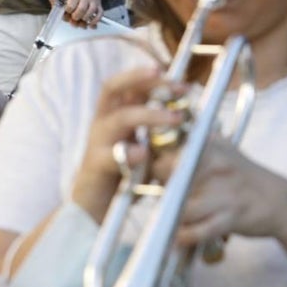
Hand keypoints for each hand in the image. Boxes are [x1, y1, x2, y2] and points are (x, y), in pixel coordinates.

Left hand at [50, 0, 103, 27]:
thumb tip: (53, 7)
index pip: (71, 5)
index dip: (68, 11)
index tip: (66, 12)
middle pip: (81, 10)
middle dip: (76, 17)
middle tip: (73, 18)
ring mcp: (93, 2)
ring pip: (91, 13)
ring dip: (84, 20)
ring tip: (80, 20)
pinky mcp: (99, 6)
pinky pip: (99, 15)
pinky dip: (94, 21)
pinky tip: (89, 24)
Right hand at [70, 65, 184, 221]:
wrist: (93, 207)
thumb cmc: (125, 173)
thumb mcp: (148, 147)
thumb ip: (163, 133)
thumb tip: (193, 120)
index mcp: (116, 115)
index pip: (131, 86)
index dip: (155, 79)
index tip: (184, 83)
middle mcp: (104, 123)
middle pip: (113, 88)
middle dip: (142, 80)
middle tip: (173, 83)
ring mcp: (97, 142)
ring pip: (120, 118)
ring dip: (150, 114)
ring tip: (176, 119)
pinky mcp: (95, 165)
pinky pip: (110, 155)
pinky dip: (129, 153)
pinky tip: (144, 154)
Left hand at [152, 135, 285, 246]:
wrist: (280, 201)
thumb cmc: (243, 178)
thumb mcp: (223, 151)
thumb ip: (192, 149)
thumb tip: (152, 156)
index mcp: (212, 146)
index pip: (167, 155)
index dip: (154, 171)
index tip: (154, 181)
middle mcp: (219, 164)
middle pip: (170, 180)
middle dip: (162, 194)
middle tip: (165, 202)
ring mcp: (226, 191)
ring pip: (181, 208)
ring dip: (171, 219)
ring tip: (170, 221)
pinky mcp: (232, 216)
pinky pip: (197, 231)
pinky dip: (184, 237)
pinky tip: (180, 237)